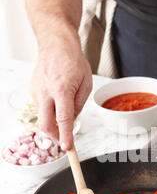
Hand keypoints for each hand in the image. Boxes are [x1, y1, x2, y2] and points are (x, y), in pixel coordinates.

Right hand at [30, 36, 91, 150]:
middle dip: (55, 136)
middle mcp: (46, 92)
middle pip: (45, 124)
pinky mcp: (32, 91)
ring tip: (64, 107)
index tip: (67, 147)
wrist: (56, 45)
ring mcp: (36, 92)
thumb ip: (79, 105)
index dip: (65, 136)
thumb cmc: (74, 62)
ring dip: (53, 121)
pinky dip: (49, 111)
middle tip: (64, 139)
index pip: (63, 120)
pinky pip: (41, 108)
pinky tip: (56, 100)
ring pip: (43, 117)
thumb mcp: (86, 84)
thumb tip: (71, 120)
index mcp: (62, 90)